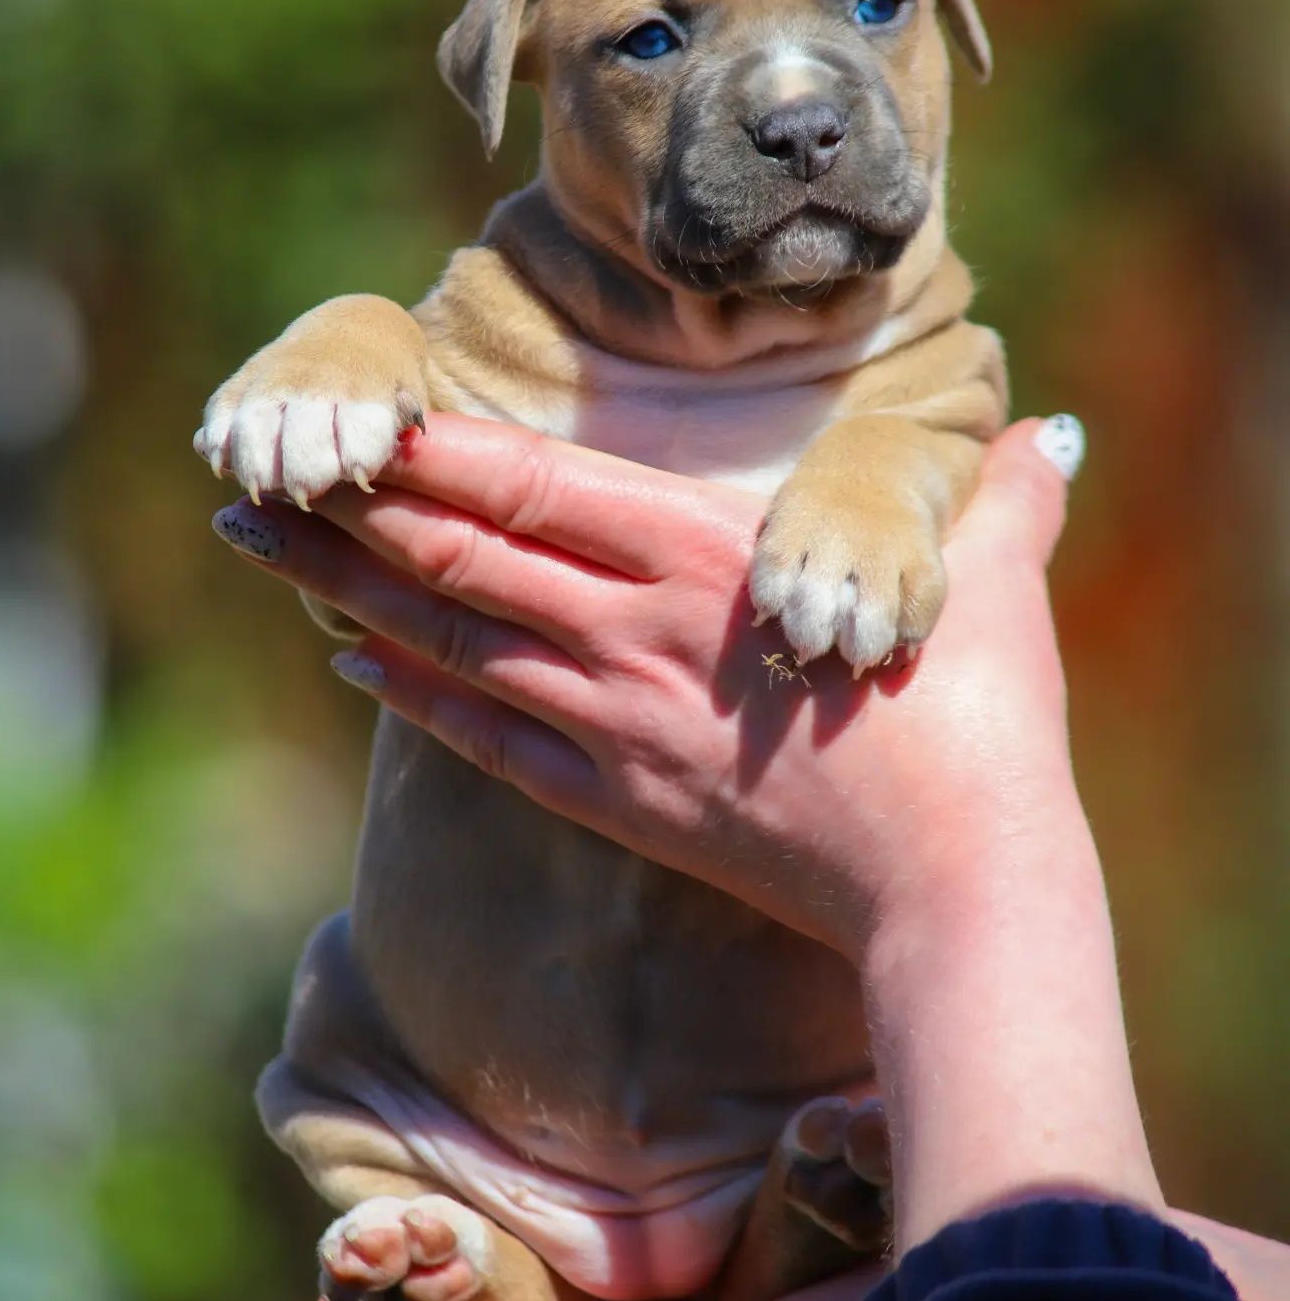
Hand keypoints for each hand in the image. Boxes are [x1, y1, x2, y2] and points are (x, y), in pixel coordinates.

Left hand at [210, 412, 1080, 958]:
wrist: (955, 885)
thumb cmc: (981, 719)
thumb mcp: (991, 584)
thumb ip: (994, 500)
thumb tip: (1051, 436)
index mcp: (702, 556)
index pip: (529, 482)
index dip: (426, 447)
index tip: (346, 415)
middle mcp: (631, 633)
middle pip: (455, 555)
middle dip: (345, 511)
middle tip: (248, 476)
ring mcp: (612, 723)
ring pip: (447, 640)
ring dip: (344, 592)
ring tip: (261, 551)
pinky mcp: (616, 800)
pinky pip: (484, 737)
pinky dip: (411, 695)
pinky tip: (352, 666)